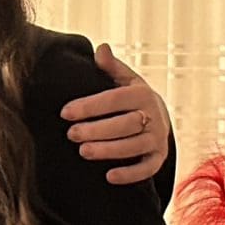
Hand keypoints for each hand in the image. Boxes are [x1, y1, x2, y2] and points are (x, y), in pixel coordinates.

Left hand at [62, 44, 172, 184]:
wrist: (159, 117)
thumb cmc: (132, 98)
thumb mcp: (124, 79)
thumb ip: (111, 67)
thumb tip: (101, 48)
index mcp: (142, 94)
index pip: (113, 99)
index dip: (89, 106)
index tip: (65, 113)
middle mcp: (153, 116)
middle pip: (124, 124)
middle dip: (96, 130)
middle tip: (71, 135)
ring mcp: (157, 138)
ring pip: (133, 146)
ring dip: (108, 150)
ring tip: (83, 152)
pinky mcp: (158, 158)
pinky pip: (147, 169)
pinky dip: (130, 174)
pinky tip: (109, 177)